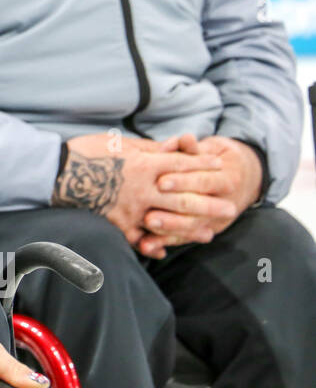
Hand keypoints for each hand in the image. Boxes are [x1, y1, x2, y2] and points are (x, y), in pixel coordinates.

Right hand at [52, 132, 225, 248]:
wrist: (56, 172)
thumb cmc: (86, 152)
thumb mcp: (120, 143)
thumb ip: (150, 149)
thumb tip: (174, 148)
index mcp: (145, 165)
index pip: (182, 165)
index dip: (203, 164)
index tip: (221, 166)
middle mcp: (143, 189)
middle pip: (184, 197)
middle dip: (209, 203)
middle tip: (230, 209)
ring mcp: (131, 209)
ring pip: (168, 221)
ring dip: (190, 229)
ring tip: (208, 233)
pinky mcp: (115, 224)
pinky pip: (137, 238)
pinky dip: (150, 246)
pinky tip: (162, 251)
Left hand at [136, 133, 261, 257]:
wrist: (241, 176)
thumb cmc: (213, 159)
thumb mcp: (207, 150)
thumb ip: (191, 148)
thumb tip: (184, 139)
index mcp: (226, 179)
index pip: (204, 181)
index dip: (183, 182)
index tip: (161, 182)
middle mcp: (224, 202)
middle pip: (196, 210)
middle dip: (172, 215)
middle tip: (148, 217)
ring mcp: (214, 219)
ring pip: (190, 228)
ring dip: (166, 233)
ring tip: (145, 235)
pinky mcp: (203, 230)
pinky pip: (182, 238)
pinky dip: (163, 243)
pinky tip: (146, 248)